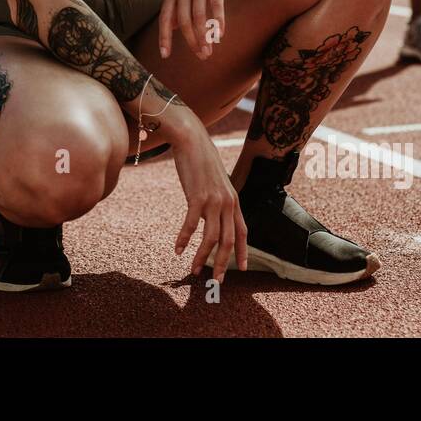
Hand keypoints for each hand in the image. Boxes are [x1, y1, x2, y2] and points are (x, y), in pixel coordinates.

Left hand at [158, 0, 235, 60]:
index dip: (164, 37)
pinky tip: (221, 35)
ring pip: (199, 16)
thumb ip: (178, 2)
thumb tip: (174, 26)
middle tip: (201, 56)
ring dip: (204, 37)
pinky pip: (216, 5)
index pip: (165, 17)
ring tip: (210, 51)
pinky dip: (218, 22)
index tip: (165, 55)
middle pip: (184, 21)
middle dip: (191, 42)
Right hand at [170, 120, 247, 282]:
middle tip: (216, 280)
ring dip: (202, 257)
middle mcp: (227, 203)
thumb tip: (212, 214)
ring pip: (211, 238)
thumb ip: (218, 199)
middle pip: (228, 241)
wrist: (192, 140)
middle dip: (222, 263)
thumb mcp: (216, 182)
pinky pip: (191, 226)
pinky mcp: (197, 197)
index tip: (242, 268)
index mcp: (233, 201)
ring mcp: (213, 201)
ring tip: (194, 270)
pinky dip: (184, 240)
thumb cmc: (201, 160)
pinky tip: (177, 249)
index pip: (242, 231)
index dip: (243, 251)